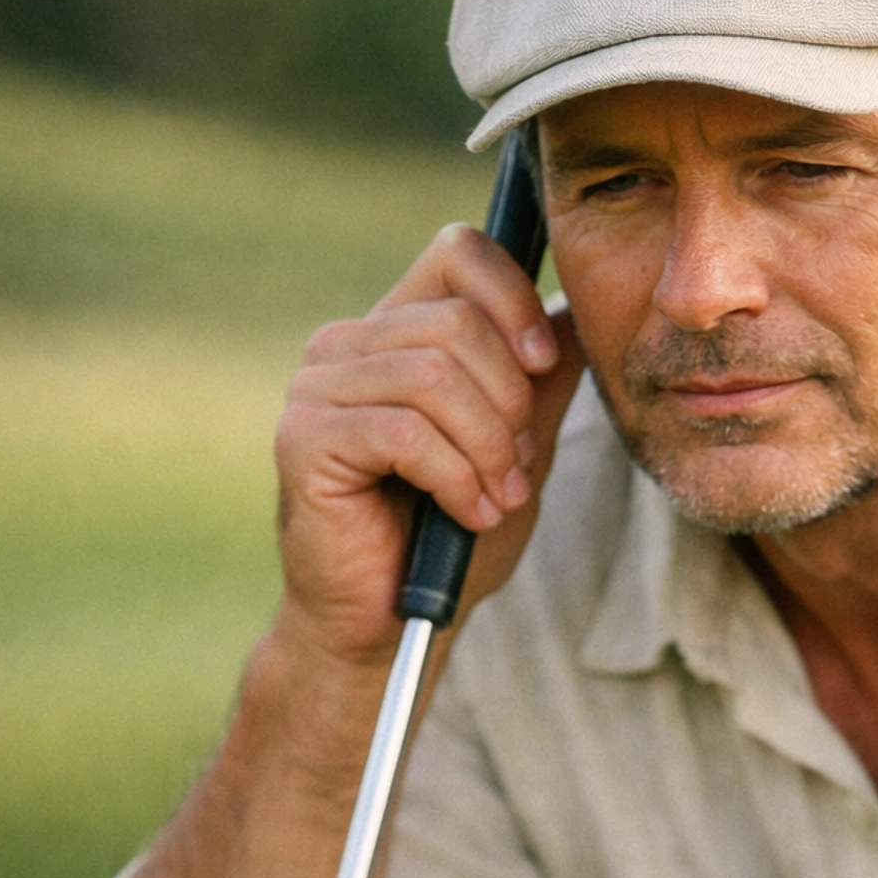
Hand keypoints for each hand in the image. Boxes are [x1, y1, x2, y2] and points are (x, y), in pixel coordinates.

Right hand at [273, 225, 584, 666]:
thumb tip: (573, 316)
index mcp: (396, 330)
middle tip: (516, 469)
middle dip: (511, 403)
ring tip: (495, 498)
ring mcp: (317, 387)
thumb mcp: (517, 451)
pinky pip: (405, 431)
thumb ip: (540, 385)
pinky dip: (455, 478)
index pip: (459, 253)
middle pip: (458, 323)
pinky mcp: (304, 438)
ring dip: (486, 447)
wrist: (388, 625)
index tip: (544, 365)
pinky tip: (465, 513)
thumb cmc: (447, 538)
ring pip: (434, 376)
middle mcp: (347, 345)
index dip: (514, 299)